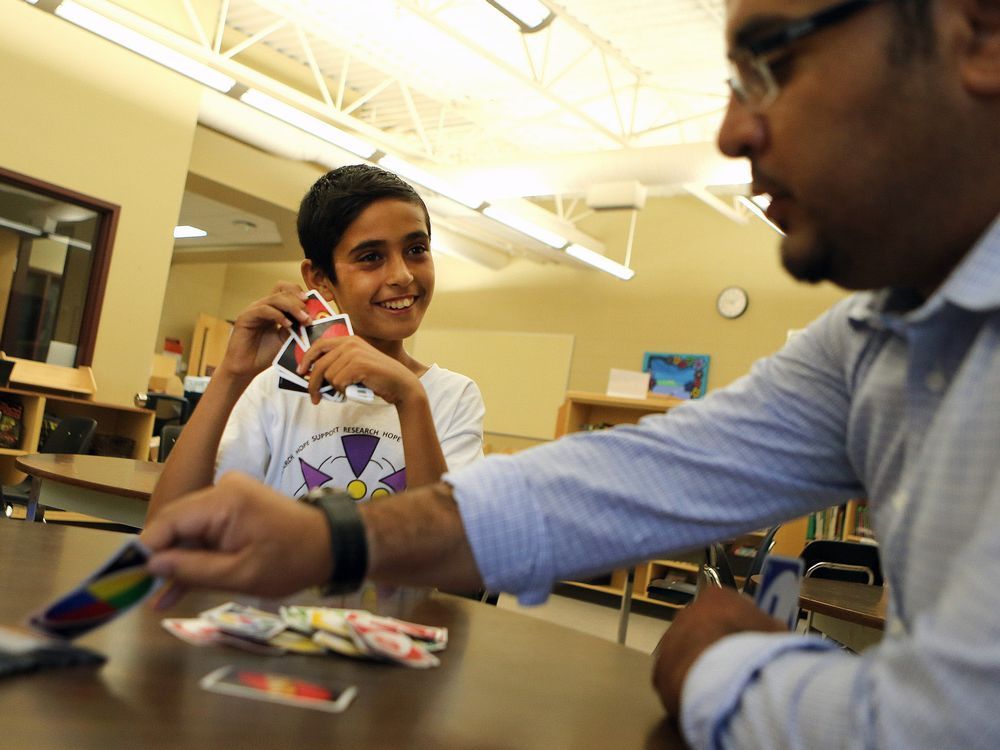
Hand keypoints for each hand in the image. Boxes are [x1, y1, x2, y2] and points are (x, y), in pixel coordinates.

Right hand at [140, 472, 330, 604]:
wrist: (331, 544)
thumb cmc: (292, 561)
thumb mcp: (241, 575)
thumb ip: (193, 570)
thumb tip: (151, 565)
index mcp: (225, 500)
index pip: (169, 520)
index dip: (144, 549)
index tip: (121, 577)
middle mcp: (223, 489)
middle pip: (176, 524)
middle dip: (159, 559)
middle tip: (135, 593)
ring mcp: (229, 495)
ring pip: (189, 530)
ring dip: (178, 562)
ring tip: (157, 600)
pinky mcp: (235, 506)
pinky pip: (205, 530)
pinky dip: (196, 555)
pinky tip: (177, 588)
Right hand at [217, 282, 310, 380]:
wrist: (246, 368)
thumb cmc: (264, 354)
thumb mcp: (286, 339)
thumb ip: (296, 327)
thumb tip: (311, 319)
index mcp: (273, 308)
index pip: (285, 290)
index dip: (298, 292)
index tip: (312, 303)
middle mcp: (263, 306)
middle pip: (282, 291)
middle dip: (299, 301)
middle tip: (309, 315)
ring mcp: (254, 310)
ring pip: (275, 298)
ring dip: (293, 307)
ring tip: (304, 320)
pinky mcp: (245, 317)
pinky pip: (264, 309)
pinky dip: (278, 315)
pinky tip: (288, 325)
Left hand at [297, 335, 420, 405]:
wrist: (400, 384)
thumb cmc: (377, 378)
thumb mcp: (355, 365)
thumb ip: (338, 363)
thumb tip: (312, 375)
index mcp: (349, 339)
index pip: (319, 345)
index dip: (307, 359)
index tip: (301, 371)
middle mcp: (350, 343)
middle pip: (319, 364)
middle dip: (313, 383)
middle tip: (314, 397)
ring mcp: (354, 353)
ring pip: (328, 376)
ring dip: (335, 388)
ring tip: (348, 390)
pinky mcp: (358, 365)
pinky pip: (338, 382)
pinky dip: (343, 391)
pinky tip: (354, 390)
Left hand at [652, 586, 786, 716]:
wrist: (720, 674)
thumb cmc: (751, 646)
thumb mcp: (776, 631)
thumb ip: (771, 628)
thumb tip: (774, 630)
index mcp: (715, 597)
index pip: (728, 605)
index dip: (741, 623)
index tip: (751, 639)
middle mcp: (686, 613)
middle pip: (704, 626)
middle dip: (717, 643)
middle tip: (735, 663)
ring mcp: (669, 641)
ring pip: (687, 651)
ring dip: (700, 664)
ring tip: (720, 683)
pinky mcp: (659, 671)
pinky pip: (677, 676)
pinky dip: (689, 684)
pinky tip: (704, 696)